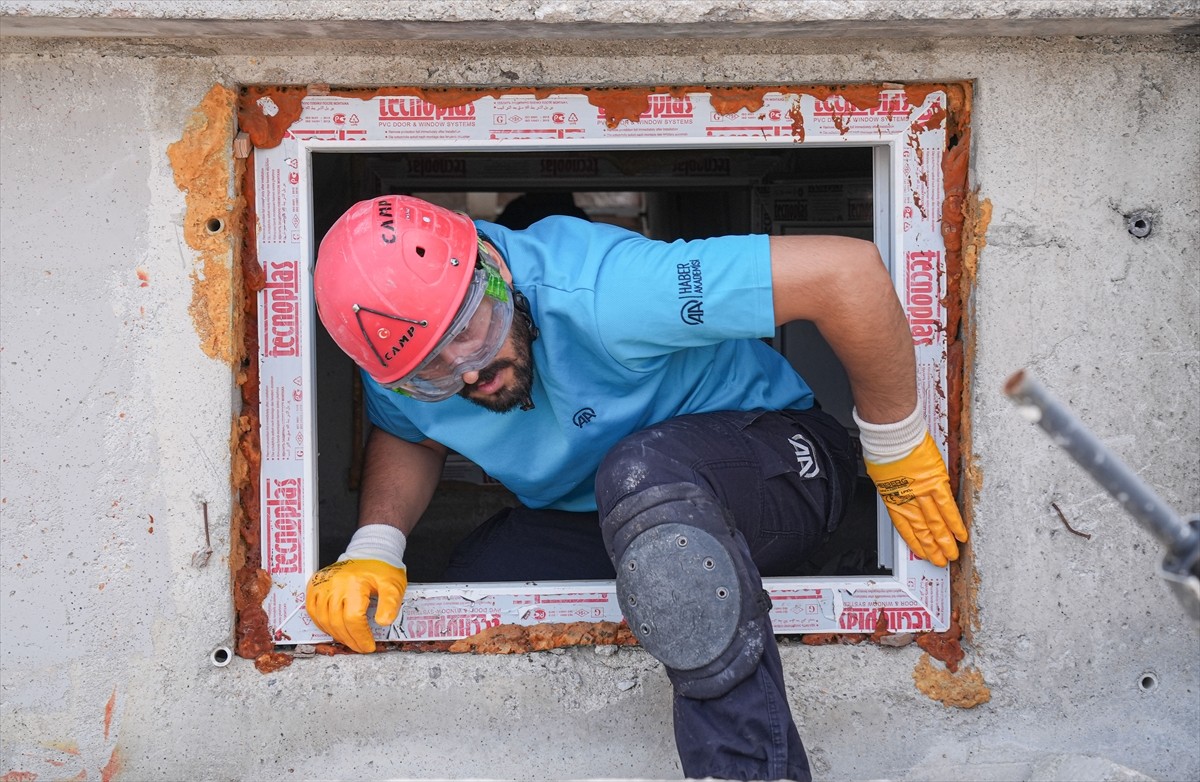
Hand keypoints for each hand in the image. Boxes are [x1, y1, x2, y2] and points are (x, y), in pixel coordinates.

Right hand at [305, 558, 407, 652]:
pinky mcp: (316, 583)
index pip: (353, 619)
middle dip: (350, 640)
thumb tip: (383, 622)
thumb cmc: (381, 568)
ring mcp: (323, 583)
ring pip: (323, 618)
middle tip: (360, 647)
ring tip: (349, 640)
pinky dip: (320, 623)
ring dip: (336, 634)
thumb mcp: (393, 584)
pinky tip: (332, 629)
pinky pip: (312, 609)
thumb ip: (391, 604)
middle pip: (337, 622)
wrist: (370, 550)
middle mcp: (335, 583)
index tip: (369, 646)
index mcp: (354, 583)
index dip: (360, 637)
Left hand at [864, 432, 967, 566]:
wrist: (892, 436)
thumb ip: (894, 484)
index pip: (905, 526)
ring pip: (935, 523)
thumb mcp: (882, 472)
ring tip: (951, 555)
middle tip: (940, 561)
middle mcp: (908, 499)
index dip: (914, 541)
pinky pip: (948, 508)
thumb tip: (901, 488)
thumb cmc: (884, 448)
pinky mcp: (936, 484)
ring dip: (944, 541)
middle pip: (922, 528)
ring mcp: (922, 493)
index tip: (921, 552)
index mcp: (893, 497)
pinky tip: (960, 535)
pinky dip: (955, 523)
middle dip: (932, 547)